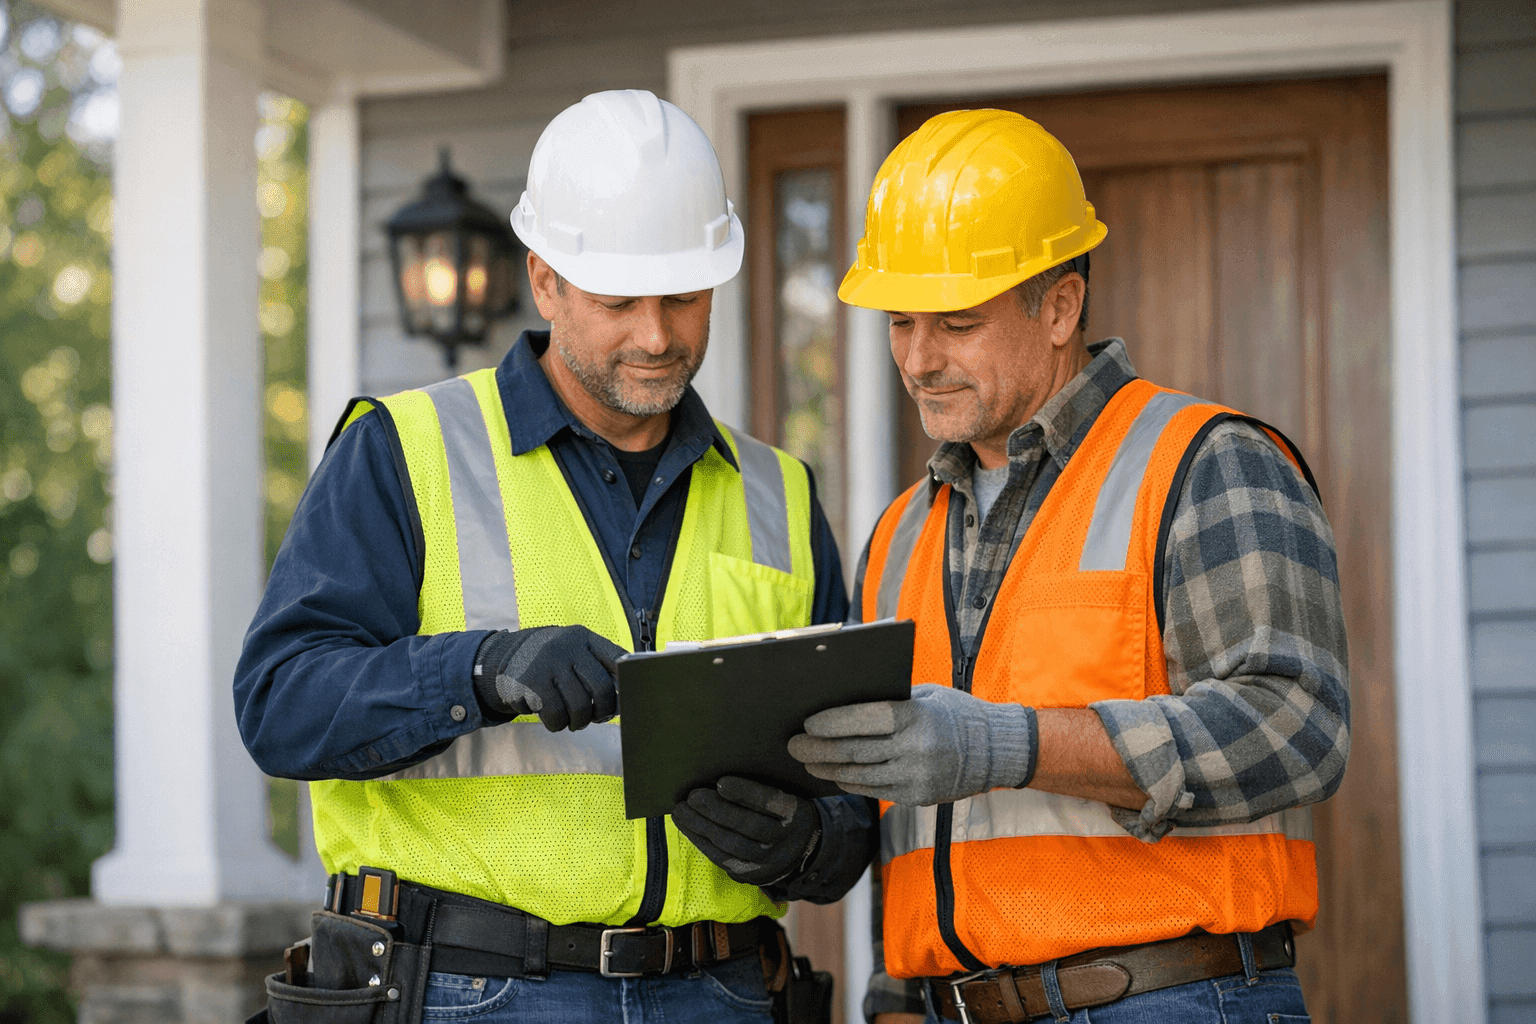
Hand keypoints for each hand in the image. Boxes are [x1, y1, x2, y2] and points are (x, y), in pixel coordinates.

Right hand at [473, 625, 622, 731]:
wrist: (509, 656)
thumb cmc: (555, 661)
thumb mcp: (576, 651)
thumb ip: (601, 667)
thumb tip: (626, 700)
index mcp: (584, 638)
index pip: (618, 658)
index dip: (629, 682)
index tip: (627, 699)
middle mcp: (566, 647)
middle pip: (601, 688)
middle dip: (603, 711)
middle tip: (597, 717)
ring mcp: (546, 664)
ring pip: (579, 707)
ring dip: (579, 722)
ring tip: (574, 720)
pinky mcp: (529, 684)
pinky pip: (555, 716)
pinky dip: (558, 724)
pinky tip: (554, 718)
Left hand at [671, 776, 821, 886]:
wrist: (801, 849)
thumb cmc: (783, 810)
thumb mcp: (787, 794)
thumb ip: (764, 784)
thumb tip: (720, 775)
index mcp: (798, 814)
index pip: (771, 802)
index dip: (746, 793)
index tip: (721, 782)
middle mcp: (786, 842)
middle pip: (749, 826)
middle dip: (717, 810)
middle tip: (693, 796)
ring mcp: (769, 862)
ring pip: (732, 845)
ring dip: (702, 827)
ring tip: (682, 810)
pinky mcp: (752, 875)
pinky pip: (723, 859)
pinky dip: (701, 841)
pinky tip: (687, 827)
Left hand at [787, 683, 1037, 805]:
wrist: (997, 751)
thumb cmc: (956, 714)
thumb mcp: (926, 695)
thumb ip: (889, 701)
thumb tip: (841, 702)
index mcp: (916, 717)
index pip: (864, 720)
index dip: (832, 723)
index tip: (807, 723)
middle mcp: (915, 750)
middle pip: (854, 751)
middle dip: (818, 749)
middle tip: (793, 745)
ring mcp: (916, 778)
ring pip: (859, 775)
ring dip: (828, 769)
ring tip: (808, 762)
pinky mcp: (917, 797)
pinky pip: (874, 790)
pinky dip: (851, 781)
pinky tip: (835, 774)